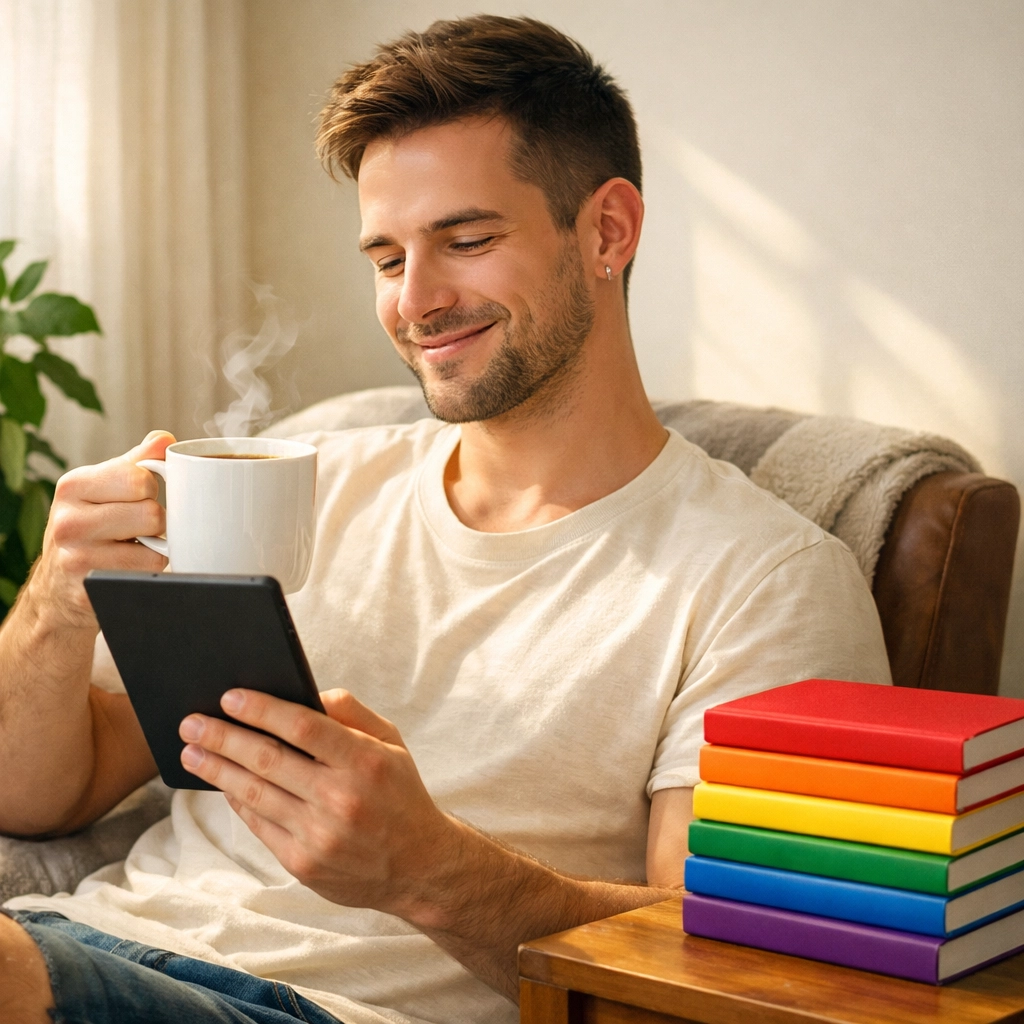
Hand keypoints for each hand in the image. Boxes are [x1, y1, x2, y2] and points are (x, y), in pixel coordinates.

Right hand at [28, 431, 174, 631]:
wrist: (58, 585)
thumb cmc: (88, 528)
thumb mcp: (103, 489)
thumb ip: (136, 462)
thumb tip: (165, 439)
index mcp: (73, 486)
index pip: (140, 478)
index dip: (152, 489)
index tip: (139, 497)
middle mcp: (68, 521)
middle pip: (151, 514)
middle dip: (156, 521)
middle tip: (139, 528)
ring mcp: (77, 558)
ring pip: (155, 547)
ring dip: (156, 548)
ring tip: (134, 547)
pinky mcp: (93, 588)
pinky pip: (148, 573)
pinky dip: (150, 570)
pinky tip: (129, 567)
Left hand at [178, 688, 456, 915]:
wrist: (419, 866)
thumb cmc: (400, 793)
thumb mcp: (392, 743)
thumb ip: (352, 712)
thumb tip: (309, 694)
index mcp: (364, 761)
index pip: (302, 726)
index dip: (262, 709)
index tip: (230, 696)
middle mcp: (341, 797)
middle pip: (268, 759)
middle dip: (223, 737)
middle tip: (191, 722)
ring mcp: (320, 834)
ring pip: (255, 793)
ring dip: (217, 769)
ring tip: (191, 752)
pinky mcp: (304, 863)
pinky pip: (259, 824)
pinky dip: (236, 801)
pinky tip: (221, 783)